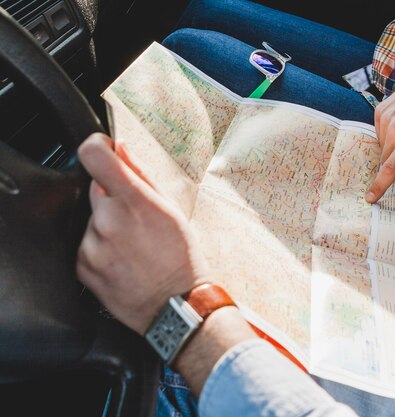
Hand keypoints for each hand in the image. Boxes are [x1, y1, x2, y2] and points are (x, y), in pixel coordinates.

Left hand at [76, 133, 209, 333]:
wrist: (177, 305)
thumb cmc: (181, 258)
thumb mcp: (171, 210)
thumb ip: (142, 175)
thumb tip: (121, 149)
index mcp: (133, 202)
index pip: (93, 155)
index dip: (97, 146)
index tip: (104, 149)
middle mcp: (107, 221)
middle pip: (96, 189)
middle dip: (113, 197)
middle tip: (137, 218)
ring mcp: (92, 245)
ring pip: (92, 219)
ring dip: (107, 225)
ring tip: (134, 246)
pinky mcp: (82, 266)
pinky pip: (86, 244)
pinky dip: (101, 248)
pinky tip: (124, 260)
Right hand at [365, 40, 394, 203]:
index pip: (390, 167)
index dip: (379, 185)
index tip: (370, 198)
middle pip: (385, 160)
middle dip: (393, 164)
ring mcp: (385, 119)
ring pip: (383, 147)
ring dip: (392, 148)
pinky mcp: (379, 112)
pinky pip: (380, 134)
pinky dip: (389, 136)